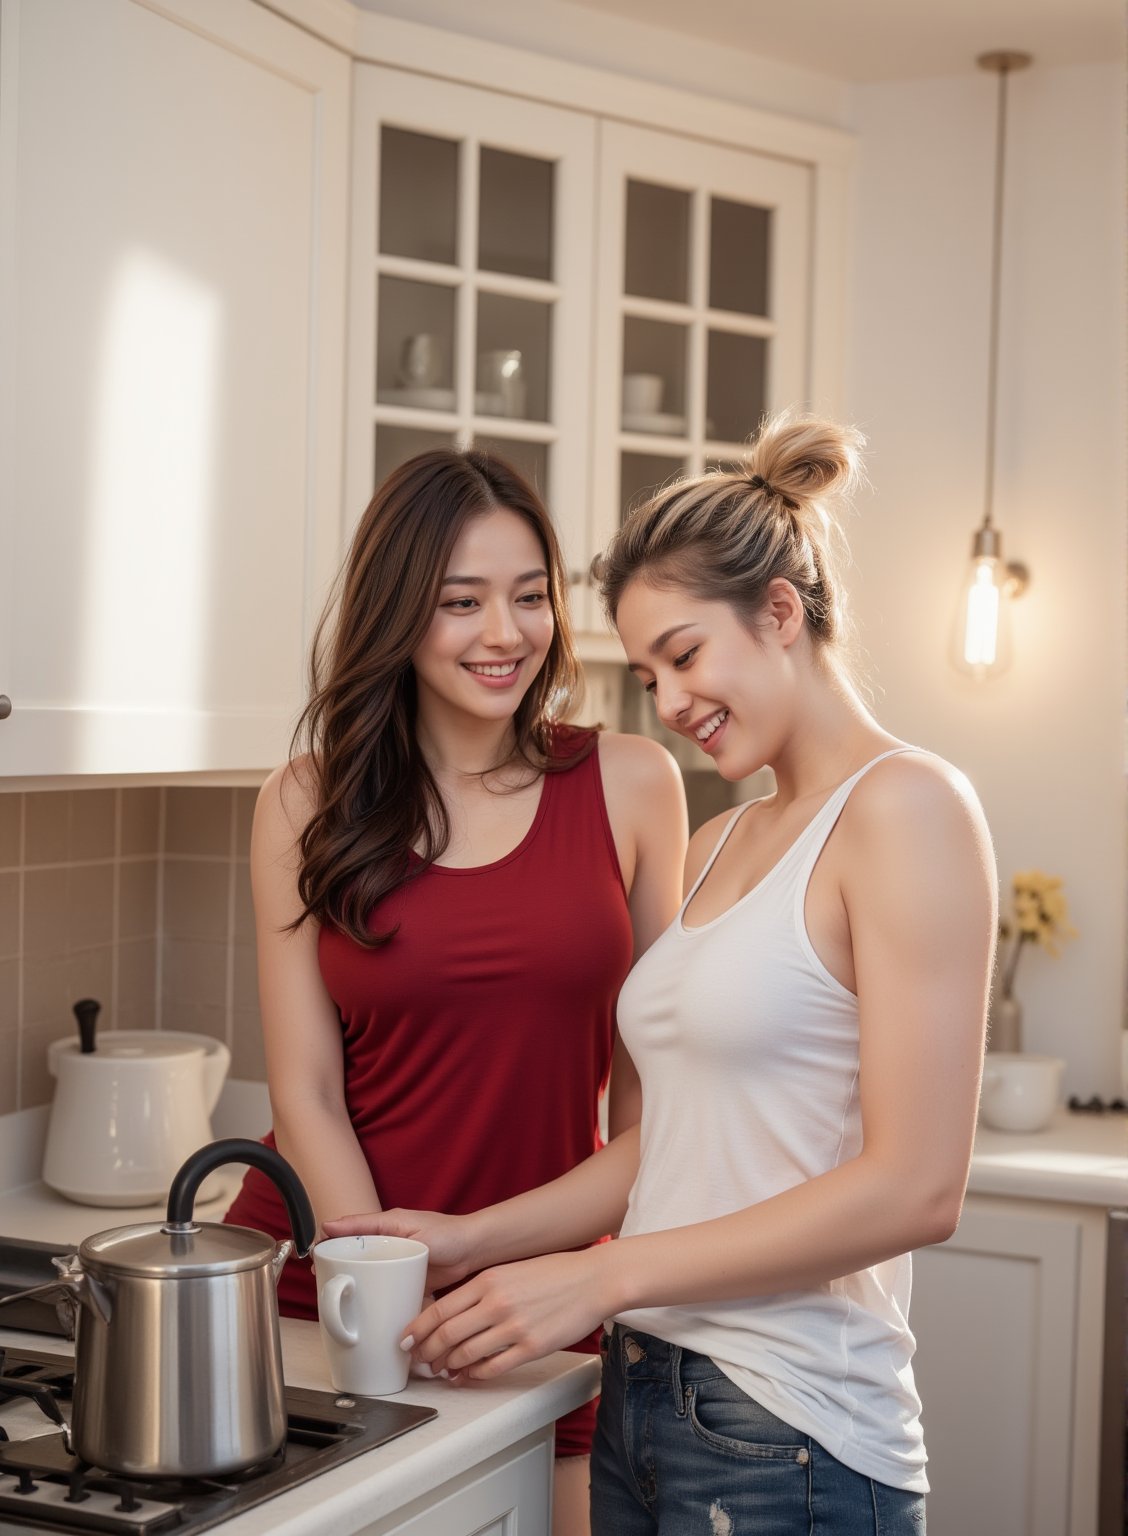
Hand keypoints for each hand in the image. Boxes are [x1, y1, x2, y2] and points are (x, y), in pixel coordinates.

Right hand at [320, 1208, 478, 1292]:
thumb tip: (331, 1225)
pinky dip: (373, 1297)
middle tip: (321, 1282)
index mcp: (384, 1227)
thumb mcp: (406, 1227)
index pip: (348, 1233)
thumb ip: (371, 1226)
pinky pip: (383, 1289)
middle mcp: (387, 1245)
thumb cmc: (447, 1233)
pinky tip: (364, 1309)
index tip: (314, 1258)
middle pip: (354, 1256)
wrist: (474, 1252)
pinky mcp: (405, 1280)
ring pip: (366, 1275)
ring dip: (353, 1285)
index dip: (329, 1245)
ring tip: (337, 1298)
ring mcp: (395, 1264)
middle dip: (336, 1268)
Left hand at [404, 1248, 610, 1380]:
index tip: (406, 1339)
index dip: (417, 1329)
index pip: (440, 1309)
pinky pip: (492, 1368)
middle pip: (447, 1335)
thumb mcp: (511, 1270)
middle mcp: (496, 1303)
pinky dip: (474, 1375)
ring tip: (442, 1370)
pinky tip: (467, 1376)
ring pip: (465, 1354)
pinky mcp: (531, 1348)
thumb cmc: (555, 1273)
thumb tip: (455, 1311)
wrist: (594, 1279)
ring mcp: (514, 1328)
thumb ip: (483, 1288)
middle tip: (419, 1360)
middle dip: (427, 1352)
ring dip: (448, 1366)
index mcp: (488, 1281)